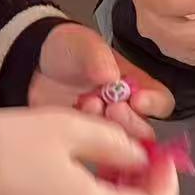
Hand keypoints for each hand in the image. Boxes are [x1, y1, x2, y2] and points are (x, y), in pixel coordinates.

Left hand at [31, 22, 173, 138]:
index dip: (154, 104)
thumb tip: (111, 75)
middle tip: (112, 108)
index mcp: (136, 85)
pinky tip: (74, 116)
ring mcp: (104, 128)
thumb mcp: (83, 44)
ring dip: (106, 128)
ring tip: (87, 104)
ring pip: (119, 143)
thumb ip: (97, 56)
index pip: (160, 102)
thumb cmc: (69, 51)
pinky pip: (91, 150)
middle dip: (129, 121)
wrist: (34, 63)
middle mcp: (125, 111)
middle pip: (143, 130)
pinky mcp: (84, 140)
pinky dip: (84, 136)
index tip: (138, 99)